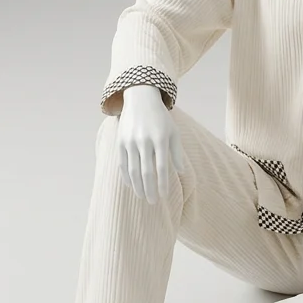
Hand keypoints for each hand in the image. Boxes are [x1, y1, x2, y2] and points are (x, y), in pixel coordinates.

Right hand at [117, 85, 185, 203]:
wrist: (140, 100)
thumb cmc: (161, 119)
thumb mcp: (173, 132)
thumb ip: (177, 152)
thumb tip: (182, 172)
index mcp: (159, 139)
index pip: (162, 167)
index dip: (163, 184)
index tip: (164, 196)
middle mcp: (143, 141)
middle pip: (146, 172)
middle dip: (149, 189)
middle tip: (153, 202)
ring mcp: (130, 142)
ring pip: (132, 170)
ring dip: (137, 186)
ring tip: (142, 197)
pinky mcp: (120, 142)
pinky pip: (122, 163)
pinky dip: (125, 176)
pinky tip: (130, 186)